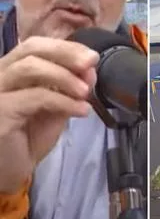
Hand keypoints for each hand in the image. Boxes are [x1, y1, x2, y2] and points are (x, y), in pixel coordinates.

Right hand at [0, 37, 98, 193]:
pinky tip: (81, 110)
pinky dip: (63, 101)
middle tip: (91, 63)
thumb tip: (91, 68)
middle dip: (66, 53)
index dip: (65, 47)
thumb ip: (70, 87)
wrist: (8, 173)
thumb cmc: (27, 139)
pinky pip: (34, 97)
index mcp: (9, 70)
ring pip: (29, 68)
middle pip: (30, 49)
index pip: (35, 45)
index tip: (91, 57)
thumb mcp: (56, 108)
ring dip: (64, 76)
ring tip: (86, 92)